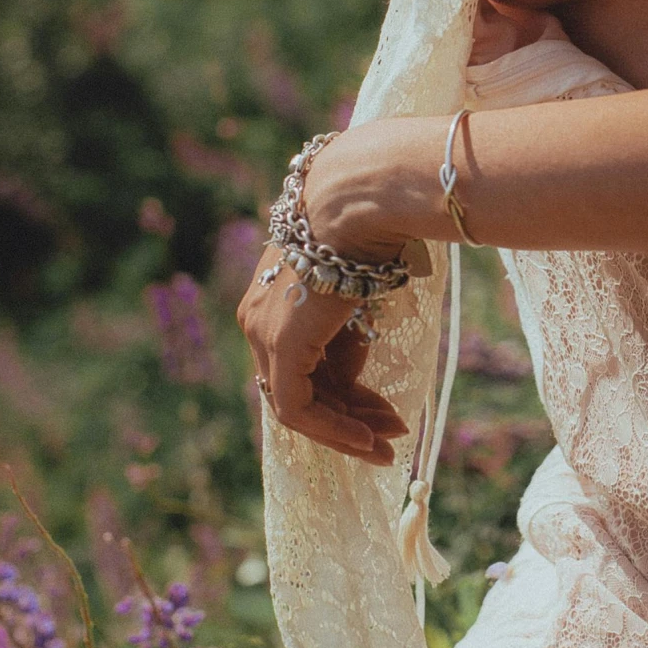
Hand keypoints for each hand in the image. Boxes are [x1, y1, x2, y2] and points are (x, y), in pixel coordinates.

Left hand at [238, 245, 406, 465]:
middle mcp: (256, 318)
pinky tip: (367, 439)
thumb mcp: (357, 293)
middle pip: (302, 384)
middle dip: (350, 414)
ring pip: (298, 404)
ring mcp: (262, 333)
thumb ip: (347, 337)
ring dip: (347, 429)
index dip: (345, 392)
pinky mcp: (279, 348)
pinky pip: (298, 409)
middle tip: (391, 433)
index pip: (303, 360)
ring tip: (389, 444)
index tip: (383, 410)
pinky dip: (332, 430)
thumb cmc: (369, 232)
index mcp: (271, 297)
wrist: (360, 203)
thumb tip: (352, 378)